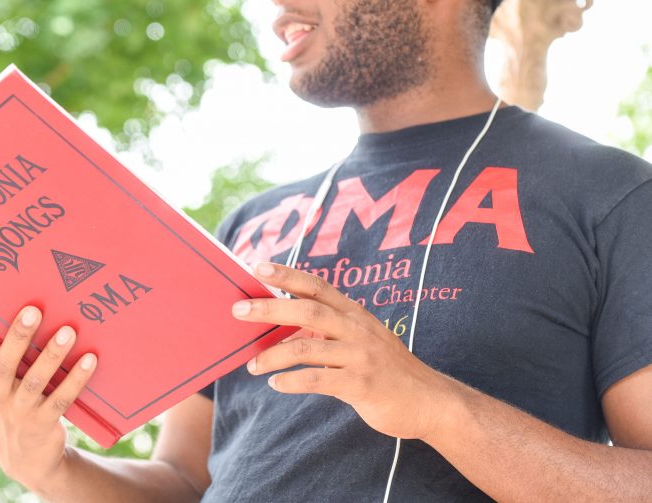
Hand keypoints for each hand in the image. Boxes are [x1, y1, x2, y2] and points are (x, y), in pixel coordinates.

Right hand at [0, 300, 96, 491]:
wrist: (25, 460)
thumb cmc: (11, 408)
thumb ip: (0, 359)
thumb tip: (20, 311)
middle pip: (3, 365)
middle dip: (17, 337)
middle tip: (33, 310)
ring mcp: (19, 412)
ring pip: (35, 381)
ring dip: (52, 355)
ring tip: (68, 331)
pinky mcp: (44, 423)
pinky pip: (61, 398)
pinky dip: (76, 378)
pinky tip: (90, 359)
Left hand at [233, 262, 454, 441]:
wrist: (431, 402)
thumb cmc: (387, 370)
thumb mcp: (361, 341)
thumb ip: (328, 332)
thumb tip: (283, 330)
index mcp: (355, 314)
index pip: (317, 286)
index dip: (287, 275)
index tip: (258, 267)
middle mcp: (358, 329)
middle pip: (308, 311)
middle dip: (270, 308)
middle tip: (238, 310)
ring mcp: (361, 356)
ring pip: (308, 348)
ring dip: (274, 356)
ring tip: (253, 367)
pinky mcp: (362, 384)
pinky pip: (319, 380)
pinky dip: (293, 382)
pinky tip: (277, 385)